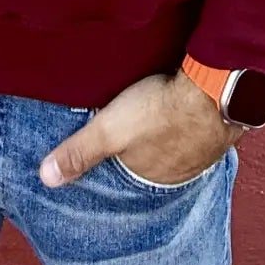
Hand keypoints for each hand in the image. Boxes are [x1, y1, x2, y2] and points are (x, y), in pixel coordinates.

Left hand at [39, 70, 243, 187]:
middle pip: (156, 163)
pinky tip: (185, 107)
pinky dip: (190, 121)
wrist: (215, 85)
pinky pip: (200, 129)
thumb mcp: (109, 129)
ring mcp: (203, 150)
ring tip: (156, 118)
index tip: (113, 151)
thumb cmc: (160, 109)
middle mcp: (181, 172)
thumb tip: (45, 178)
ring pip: (179, 147)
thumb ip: (79, 152)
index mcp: (153, 179)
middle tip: (134, 131)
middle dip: (144, 151)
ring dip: (169, 135)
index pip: (131, 177)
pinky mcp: (218, 125)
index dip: (119, 164)